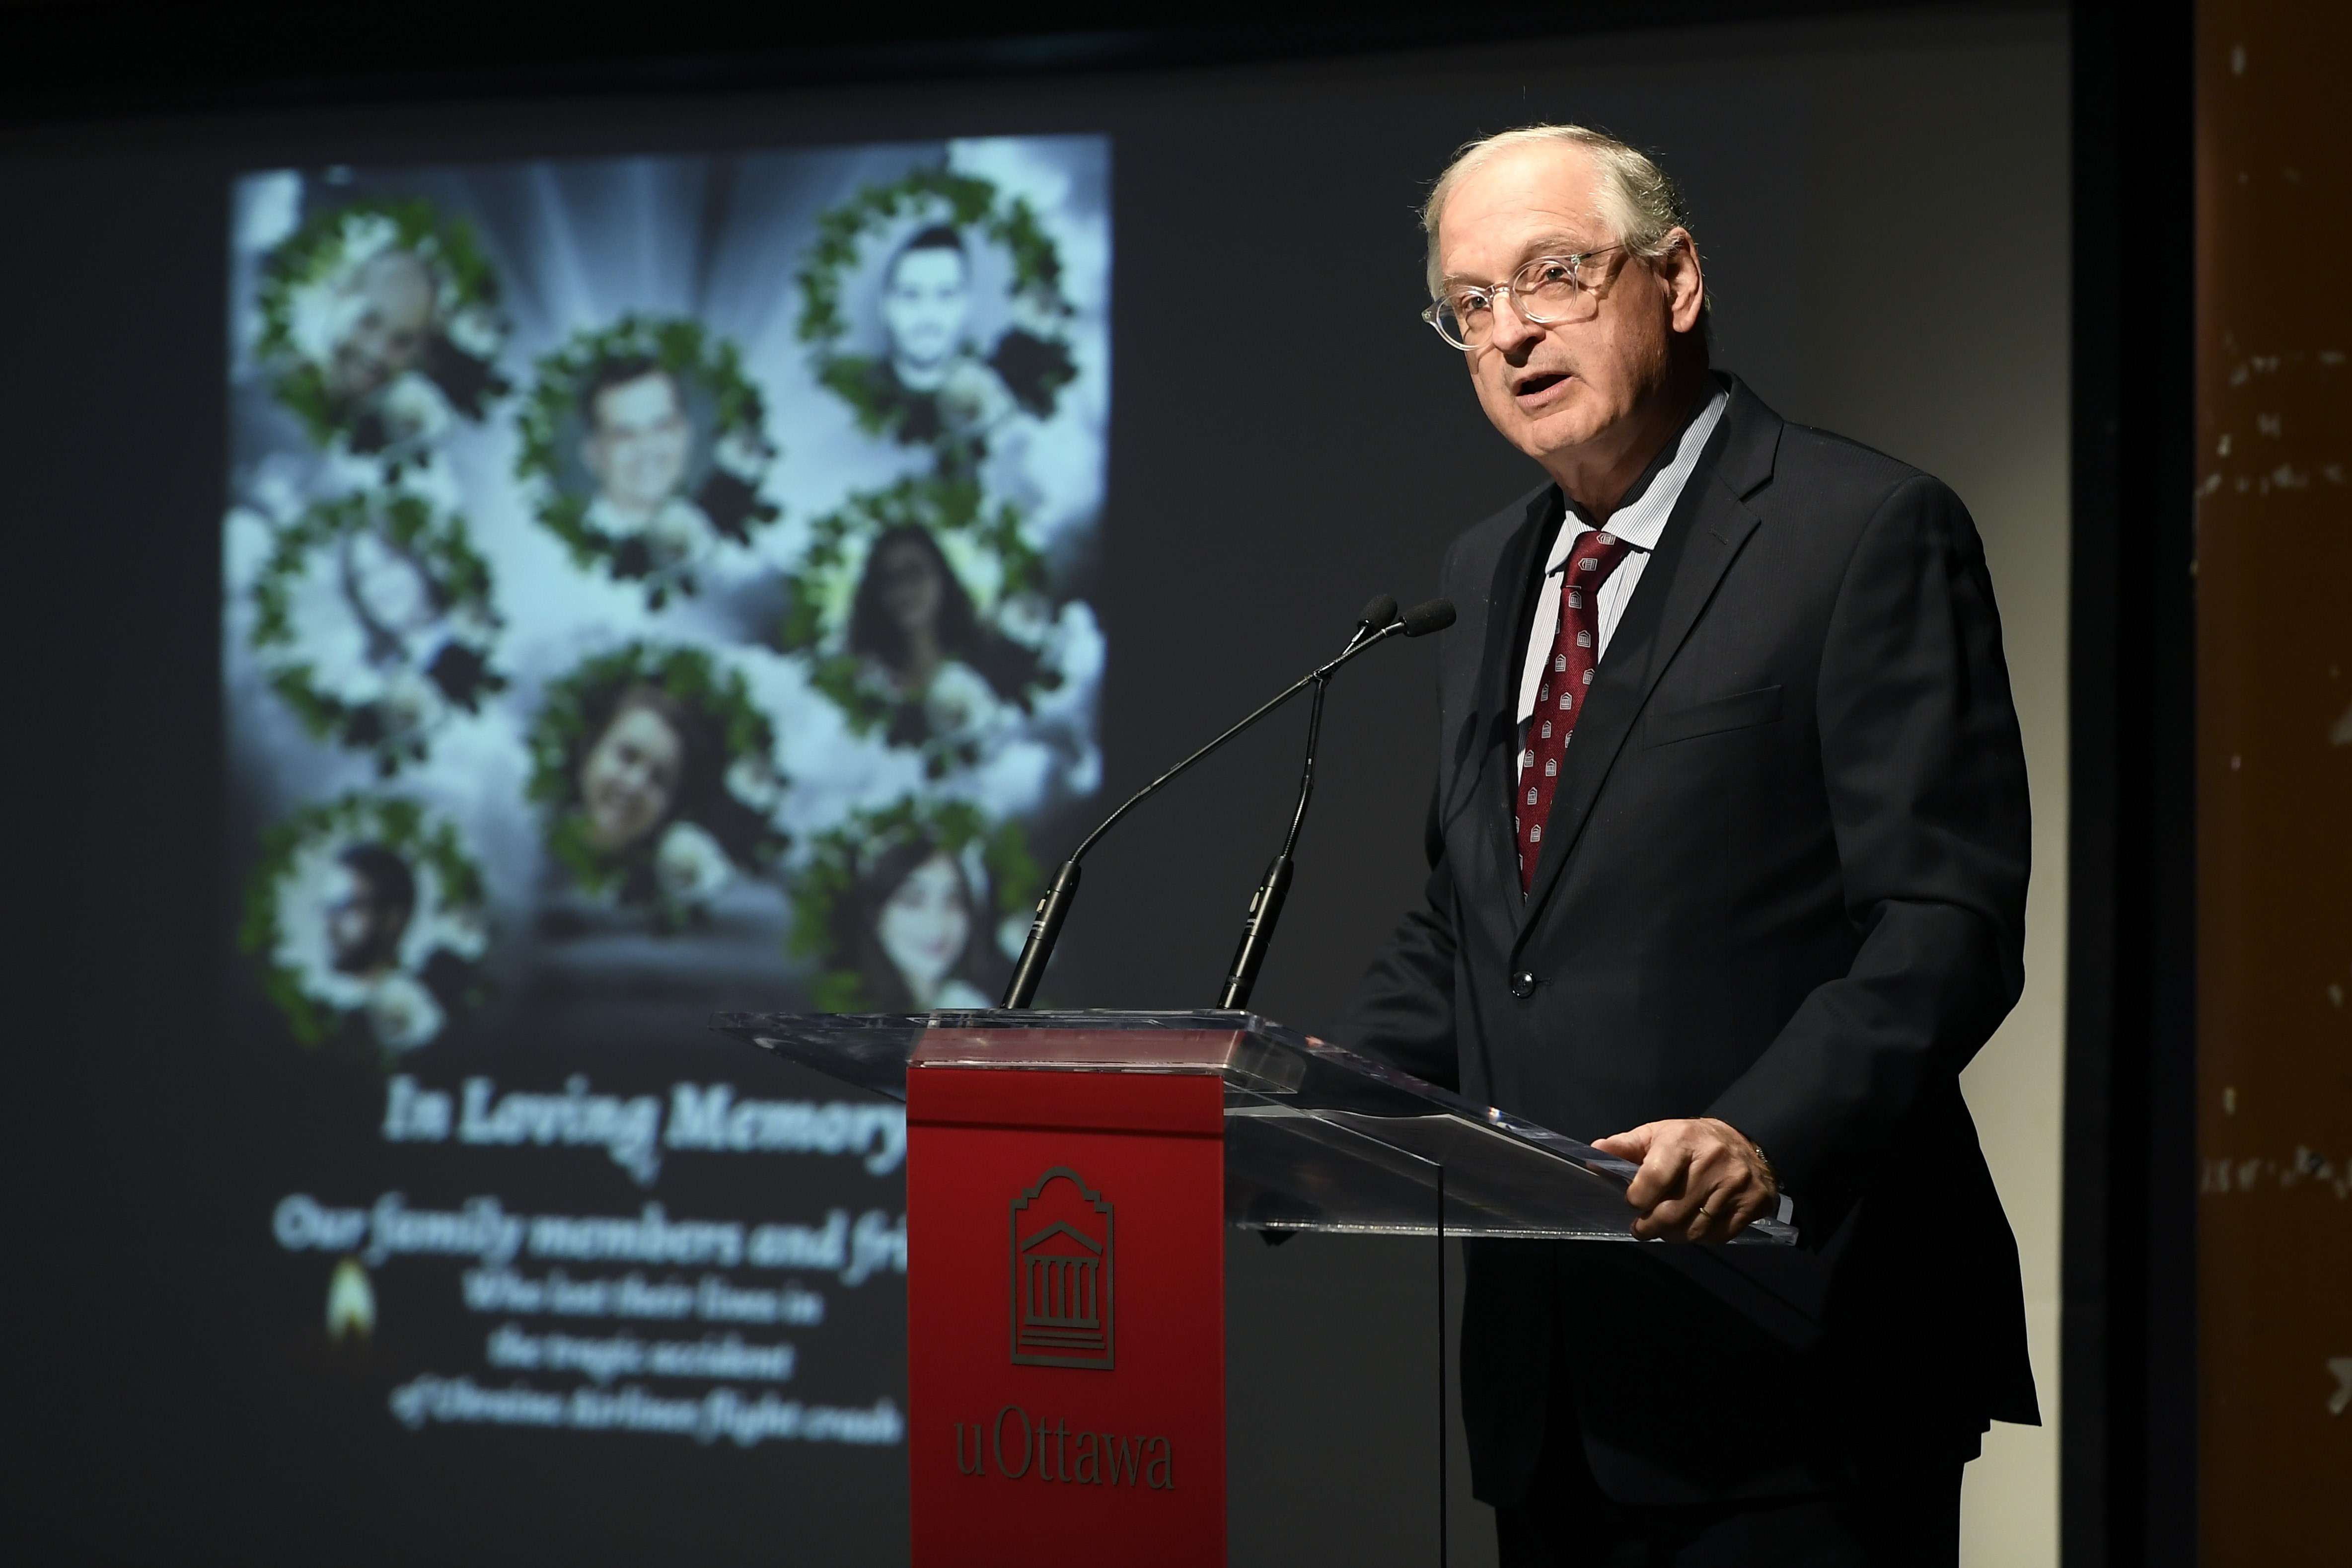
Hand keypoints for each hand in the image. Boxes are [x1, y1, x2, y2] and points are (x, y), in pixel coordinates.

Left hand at [1591, 1118, 1777, 1243]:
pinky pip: (1717, 1236)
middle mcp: (1712, 1163)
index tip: (1632, 1203)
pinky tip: (1692, 1226)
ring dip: (1672, 1236)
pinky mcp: (1753, 1203)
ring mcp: (1735, 1185)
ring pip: (1693, 1230)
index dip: (1636, 1199)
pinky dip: (1700, 1238)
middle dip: (1649, 1227)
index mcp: (1683, 1141)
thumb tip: (1594, 1152)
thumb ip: (1626, 1146)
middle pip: (1671, 1212)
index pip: (1652, 1180)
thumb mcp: (1658, 1134)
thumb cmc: (1692, 1140)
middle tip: (1641, 1228)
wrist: (1748, 1141)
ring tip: (1665, 1229)